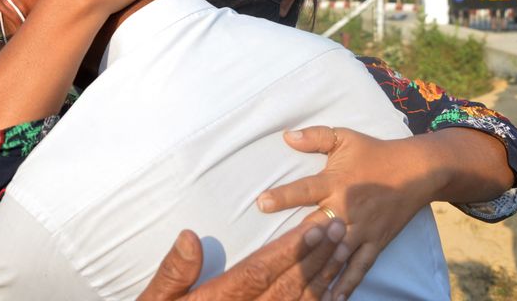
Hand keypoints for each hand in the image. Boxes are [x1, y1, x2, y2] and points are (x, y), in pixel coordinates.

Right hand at [138, 219, 346, 300]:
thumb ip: (173, 272)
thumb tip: (190, 236)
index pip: (260, 272)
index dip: (289, 250)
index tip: (312, 227)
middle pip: (288, 286)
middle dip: (316, 255)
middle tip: (338, 226)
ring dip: (324, 276)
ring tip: (343, 249)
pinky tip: (337, 289)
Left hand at [257, 126, 432, 299]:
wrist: (418, 170)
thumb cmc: (375, 152)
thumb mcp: (344, 137)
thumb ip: (314, 137)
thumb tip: (286, 136)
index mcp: (336, 182)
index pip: (305, 190)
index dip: (283, 197)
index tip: (261, 203)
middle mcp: (347, 209)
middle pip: (318, 231)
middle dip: (298, 246)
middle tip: (274, 263)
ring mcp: (362, 230)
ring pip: (336, 255)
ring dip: (317, 272)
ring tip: (297, 290)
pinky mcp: (376, 243)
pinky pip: (360, 267)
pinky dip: (346, 284)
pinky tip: (331, 299)